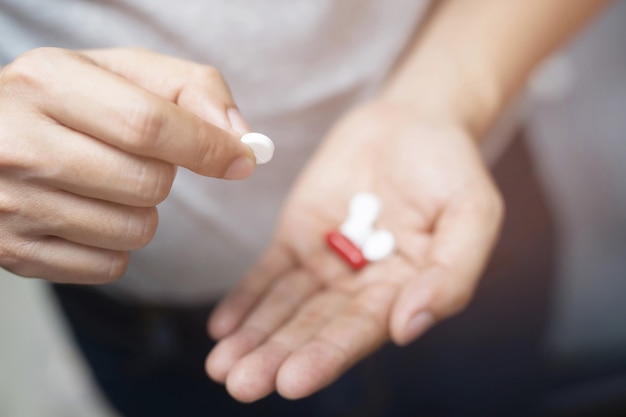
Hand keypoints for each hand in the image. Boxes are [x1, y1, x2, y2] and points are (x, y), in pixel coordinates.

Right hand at [0, 47, 254, 282]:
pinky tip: (87, 213)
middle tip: (135, 158)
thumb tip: (239, 141)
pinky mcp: (13, 252)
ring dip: (142, 211)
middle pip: (148, 184)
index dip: (207, 146)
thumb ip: (190, 89)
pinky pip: (109, 266)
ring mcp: (11, 204)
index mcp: (48, 82)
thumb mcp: (122, 72)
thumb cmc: (69, 102)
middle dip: (165, 175)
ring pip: (135, 231)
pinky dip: (116, 245)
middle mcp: (19, 144)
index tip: (241, 159)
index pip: (150, 125)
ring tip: (106, 183)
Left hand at [206, 100, 503, 400]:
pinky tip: (223, 326)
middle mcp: (360, 286)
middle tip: (239, 383)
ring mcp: (326, 261)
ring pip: (285, 306)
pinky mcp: (298, 235)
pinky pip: (270, 272)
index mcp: (403, 291)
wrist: (412, 121)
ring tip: (220, 366)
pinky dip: (246, 297)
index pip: (360, 330)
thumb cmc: (451, 168)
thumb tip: (407, 328)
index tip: (291, 381)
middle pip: (314, 326)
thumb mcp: (471, 214)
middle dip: (277, 355)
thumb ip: (450, 273)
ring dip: (254, 336)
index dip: (326, 355)